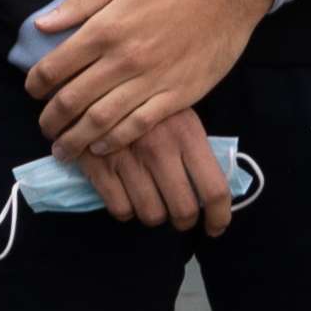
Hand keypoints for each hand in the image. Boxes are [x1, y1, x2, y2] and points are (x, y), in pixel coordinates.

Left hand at [28, 0, 273, 158]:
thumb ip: (81, 5)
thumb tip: (41, 24)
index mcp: (106, 28)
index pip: (54, 67)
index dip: (36, 85)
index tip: (33, 92)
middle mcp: (124, 59)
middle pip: (72, 100)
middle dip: (51, 120)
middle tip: (45, 128)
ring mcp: (152, 80)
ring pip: (100, 120)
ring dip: (76, 140)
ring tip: (64, 150)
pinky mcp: (178, 95)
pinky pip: (138, 126)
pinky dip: (115, 141)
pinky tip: (101, 146)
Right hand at [89, 108, 237, 236]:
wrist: (90, 83)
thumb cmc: (143, 100)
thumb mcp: (178, 113)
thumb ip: (195, 148)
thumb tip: (209, 191)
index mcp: (187, 133)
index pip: (214, 189)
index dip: (219, 217)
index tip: (216, 227)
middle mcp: (160, 148)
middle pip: (183, 209)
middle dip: (185, 221)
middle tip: (181, 218)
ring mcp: (127, 159)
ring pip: (151, 214)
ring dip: (155, 215)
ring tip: (152, 204)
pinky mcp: (98, 166)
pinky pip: (120, 209)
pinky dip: (126, 210)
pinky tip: (127, 197)